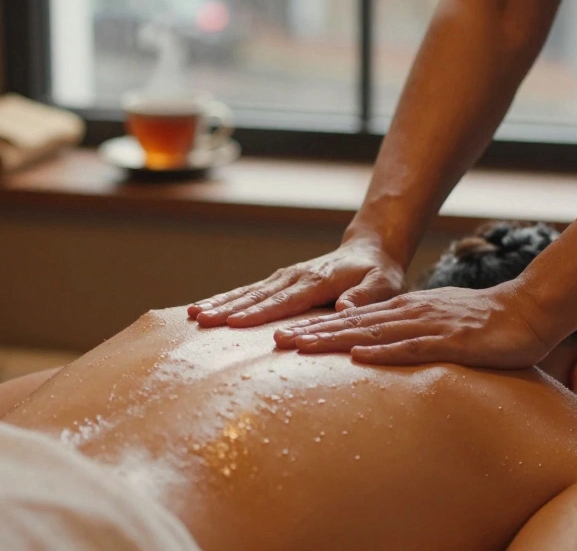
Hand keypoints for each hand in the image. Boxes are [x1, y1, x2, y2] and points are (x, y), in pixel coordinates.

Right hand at [187, 240, 404, 326]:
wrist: (368, 252)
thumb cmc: (378, 274)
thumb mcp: (384, 285)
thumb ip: (365, 297)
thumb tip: (344, 308)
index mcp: (317, 281)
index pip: (286, 300)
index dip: (261, 313)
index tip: (236, 324)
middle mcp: (295, 277)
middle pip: (258, 295)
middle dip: (229, 308)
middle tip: (201, 320)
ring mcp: (284, 277)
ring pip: (248, 292)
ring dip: (220, 302)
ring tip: (193, 314)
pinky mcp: (278, 281)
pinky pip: (249, 291)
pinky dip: (226, 299)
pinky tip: (204, 308)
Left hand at [273, 280, 554, 367]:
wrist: (529, 310)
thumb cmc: (486, 324)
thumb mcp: (440, 326)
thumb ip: (411, 336)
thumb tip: (383, 350)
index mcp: (406, 309)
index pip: (355, 319)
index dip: (320, 327)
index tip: (285, 336)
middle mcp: (411, 313)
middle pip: (354, 323)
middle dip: (314, 332)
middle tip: (276, 341)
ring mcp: (430, 325)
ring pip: (374, 332)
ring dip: (336, 339)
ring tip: (303, 346)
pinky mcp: (451, 341)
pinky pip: (412, 347)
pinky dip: (384, 351)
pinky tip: (359, 355)